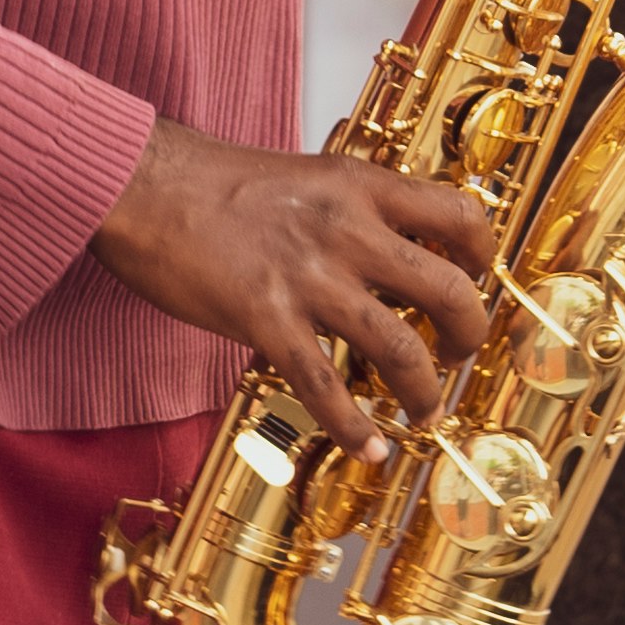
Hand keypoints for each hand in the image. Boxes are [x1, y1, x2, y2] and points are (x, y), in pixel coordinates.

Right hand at [94, 117, 492, 448]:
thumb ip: (352, 211)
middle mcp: (349, 228)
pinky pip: (325, 386)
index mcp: (361, 186)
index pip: (461, 215)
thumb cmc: (211, 182)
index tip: (474, 283)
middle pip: (449, 290)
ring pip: (399, 348)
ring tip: (422, 412)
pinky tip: (368, 449)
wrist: (141, 184)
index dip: (483, 259)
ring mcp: (310, 275)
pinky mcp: (266, 317)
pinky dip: (353, 428)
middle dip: (467, 337)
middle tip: (455, 357)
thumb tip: (389, 254)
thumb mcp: (306, 176)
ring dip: (423, 392)